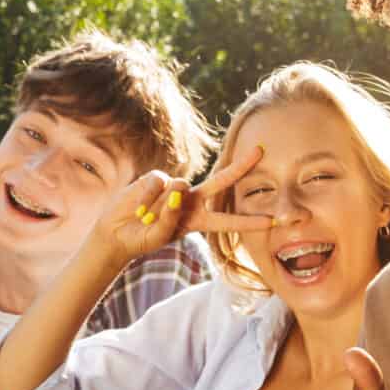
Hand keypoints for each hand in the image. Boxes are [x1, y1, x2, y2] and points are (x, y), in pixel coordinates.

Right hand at [79, 146, 272, 272]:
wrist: (117, 232)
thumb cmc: (142, 238)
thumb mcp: (160, 236)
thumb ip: (170, 217)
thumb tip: (178, 188)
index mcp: (199, 220)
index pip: (229, 220)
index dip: (249, 221)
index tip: (272, 221)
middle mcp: (192, 200)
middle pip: (221, 181)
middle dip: (241, 166)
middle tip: (261, 151)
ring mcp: (175, 187)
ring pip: (179, 189)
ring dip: (161, 207)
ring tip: (146, 217)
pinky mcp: (157, 178)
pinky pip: (158, 185)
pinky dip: (148, 198)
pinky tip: (139, 207)